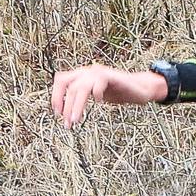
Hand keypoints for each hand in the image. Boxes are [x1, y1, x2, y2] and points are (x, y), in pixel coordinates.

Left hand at [50, 64, 166, 128]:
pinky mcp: (113, 77)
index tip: (57, 113)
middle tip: (68, 124)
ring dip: (76, 105)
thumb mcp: (94, 94)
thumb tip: (65, 111)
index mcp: (82, 75)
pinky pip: (99, 83)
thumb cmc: (117, 92)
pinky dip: (96, 94)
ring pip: (81, 87)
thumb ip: (80, 97)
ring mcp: (100, 73)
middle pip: (70, 86)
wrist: (140, 88)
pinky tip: (99, 102)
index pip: (61, 80)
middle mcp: (89, 71)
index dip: (56, 96)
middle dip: (66, 106)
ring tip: (76, 120)